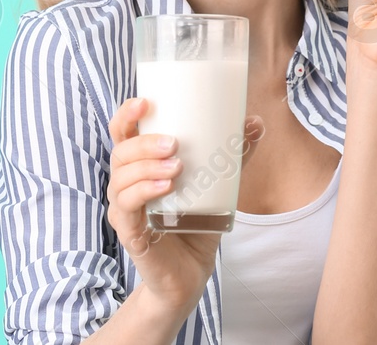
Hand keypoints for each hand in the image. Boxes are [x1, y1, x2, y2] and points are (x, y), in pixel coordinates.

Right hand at [106, 98, 263, 312]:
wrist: (190, 275)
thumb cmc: (196, 225)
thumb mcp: (218, 185)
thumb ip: (233, 156)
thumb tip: (256, 123)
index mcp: (140, 167)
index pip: (123, 133)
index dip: (126, 115)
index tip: (144, 101)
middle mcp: (126, 184)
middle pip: (120, 152)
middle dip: (144, 142)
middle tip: (175, 143)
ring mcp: (125, 209)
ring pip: (121, 177)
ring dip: (146, 166)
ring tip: (177, 165)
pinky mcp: (130, 232)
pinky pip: (127, 206)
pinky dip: (144, 192)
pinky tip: (165, 186)